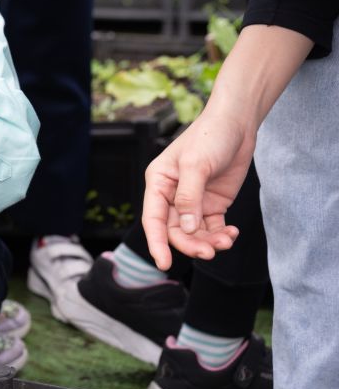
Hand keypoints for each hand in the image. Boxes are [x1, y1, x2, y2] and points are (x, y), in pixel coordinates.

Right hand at [141, 106, 249, 269]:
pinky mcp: (212, 204)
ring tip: (226, 242)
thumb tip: (184, 228)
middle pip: (175, 231)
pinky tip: (231, 233)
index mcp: (158, 184)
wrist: (236, 124)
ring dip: (208, 242)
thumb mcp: (196, 165)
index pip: (153, 219)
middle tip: (209, 253)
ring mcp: (193, 201)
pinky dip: (220, 235)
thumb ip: (189, 198)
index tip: (163, 264)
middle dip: (191, 244)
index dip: (157, 243)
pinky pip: (212, 228)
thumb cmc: (209, 137)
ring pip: (194, 233)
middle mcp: (172, 195)